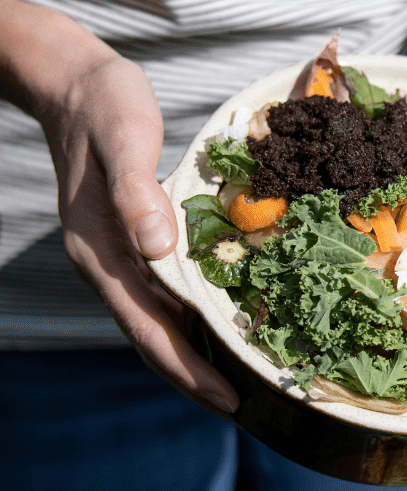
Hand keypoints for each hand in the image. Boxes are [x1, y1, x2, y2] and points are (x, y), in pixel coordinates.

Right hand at [3, 0, 238, 414]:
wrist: (76, 83)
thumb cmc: (104, 106)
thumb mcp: (124, 139)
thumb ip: (137, 193)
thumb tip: (158, 248)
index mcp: (102, 252)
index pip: (147, 328)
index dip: (186, 368)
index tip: (227, 398)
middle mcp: (110, 265)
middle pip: (154, 337)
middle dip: (196, 377)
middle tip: (246, 407)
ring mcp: (121, 256)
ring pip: (161, 321)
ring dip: (197, 354)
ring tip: (243, 381)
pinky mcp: (135, 243)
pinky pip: (167, 295)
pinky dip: (195, 318)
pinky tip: (225, 325)